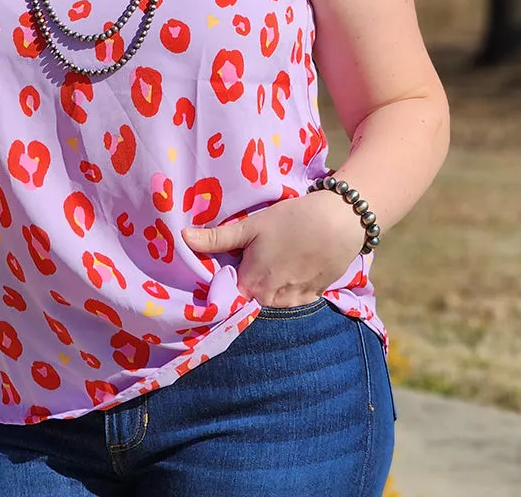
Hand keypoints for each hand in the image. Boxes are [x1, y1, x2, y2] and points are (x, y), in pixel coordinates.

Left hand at [181, 190, 362, 307]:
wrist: (339, 222)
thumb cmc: (291, 220)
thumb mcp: (251, 226)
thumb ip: (217, 238)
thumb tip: (182, 239)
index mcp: (252, 284)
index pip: (229, 295)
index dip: (225, 281)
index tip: (225, 266)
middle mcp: (272, 300)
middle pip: (250, 298)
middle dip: (247, 283)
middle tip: (250, 258)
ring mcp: (295, 301)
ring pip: (272, 300)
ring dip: (268, 287)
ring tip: (272, 260)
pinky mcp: (314, 296)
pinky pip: (293, 299)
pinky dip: (288, 287)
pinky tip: (290, 266)